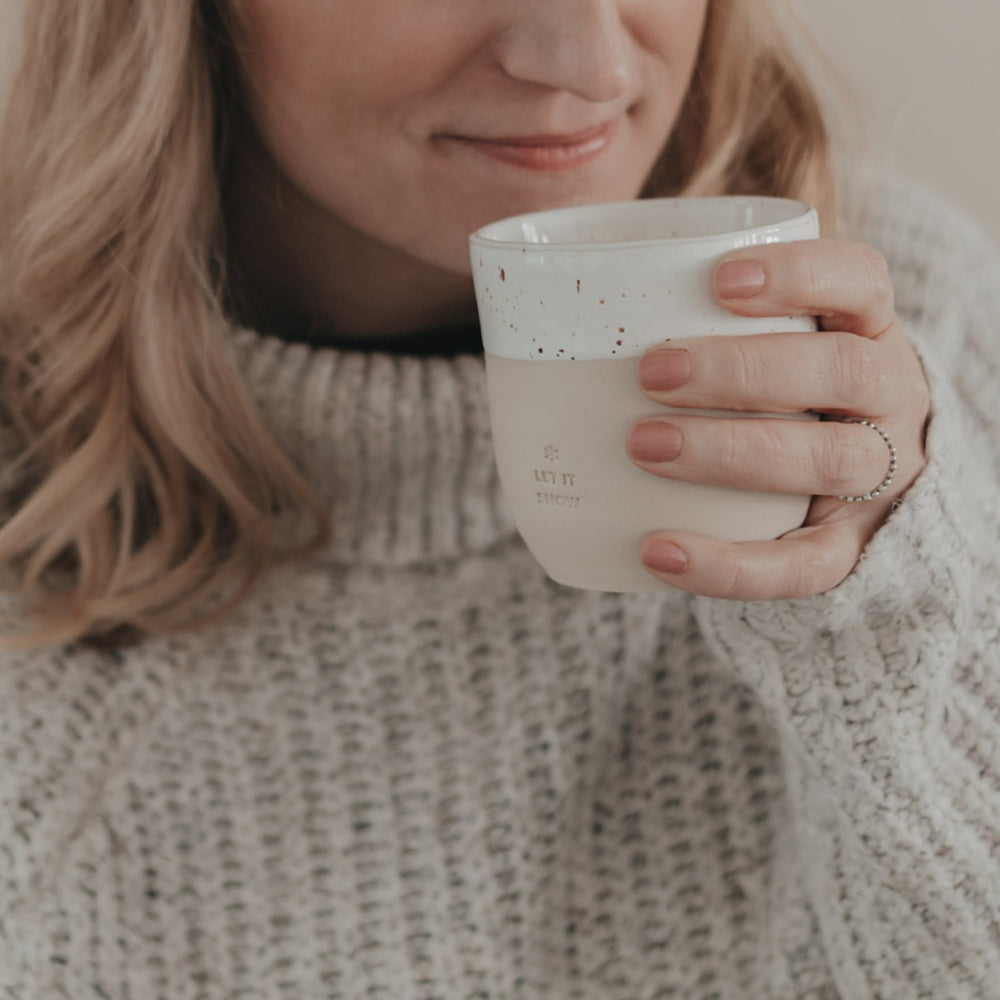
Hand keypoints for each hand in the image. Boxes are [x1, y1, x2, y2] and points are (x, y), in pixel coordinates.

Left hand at [625, 239, 929, 599]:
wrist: (845, 486)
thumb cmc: (779, 394)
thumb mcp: (766, 344)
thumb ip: (696, 322)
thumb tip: (549, 310)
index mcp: (868, 330)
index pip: (860, 281)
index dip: (800, 275)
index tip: (718, 280)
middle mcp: (890, 395)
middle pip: (842, 370)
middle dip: (741, 370)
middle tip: (651, 372)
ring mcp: (880, 474)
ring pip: (828, 459)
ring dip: (730, 451)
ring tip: (642, 446)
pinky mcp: (853, 546)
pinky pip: (804, 565)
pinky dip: (729, 564)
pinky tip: (658, 551)